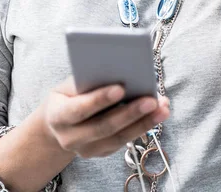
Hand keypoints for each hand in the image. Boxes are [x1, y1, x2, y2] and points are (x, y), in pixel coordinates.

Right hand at [40, 77, 169, 157]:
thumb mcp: (70, 85)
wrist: (59, 123)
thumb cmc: (69, 95)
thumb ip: (88, 80)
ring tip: (163, 108)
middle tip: (152, 100)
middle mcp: (69, 138)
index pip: (78, 109)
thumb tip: (120, 69)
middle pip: (103, 127)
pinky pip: (125, 141)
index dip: (99, 100)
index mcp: (57, 116)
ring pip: (118, 138)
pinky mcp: (102, 153)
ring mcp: (86, 149)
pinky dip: (143, 126)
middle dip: (130, 113)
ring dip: (144, 123)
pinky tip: (158, 114)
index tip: (120, 88)